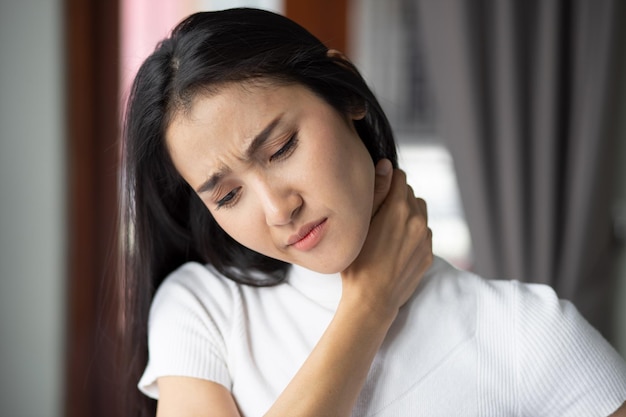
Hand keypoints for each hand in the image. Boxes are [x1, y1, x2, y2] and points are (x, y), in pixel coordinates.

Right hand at [341, 159, 432, 319]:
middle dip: (396, 198)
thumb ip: (376, 191)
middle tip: (377, 214)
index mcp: (399, 208)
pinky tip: (395, 246)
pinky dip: (412, 233)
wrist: (371, 301)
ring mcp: (425, 239)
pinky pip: (423, 233)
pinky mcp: (428, 255)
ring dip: (407, 214)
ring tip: (387, 230)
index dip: (386, 182)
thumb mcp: (359, 223)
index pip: (400, 177)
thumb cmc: (358, 262)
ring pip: (419, 212)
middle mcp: (418, 221)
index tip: (376, 194)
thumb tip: (387, 165)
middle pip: (410, 194)